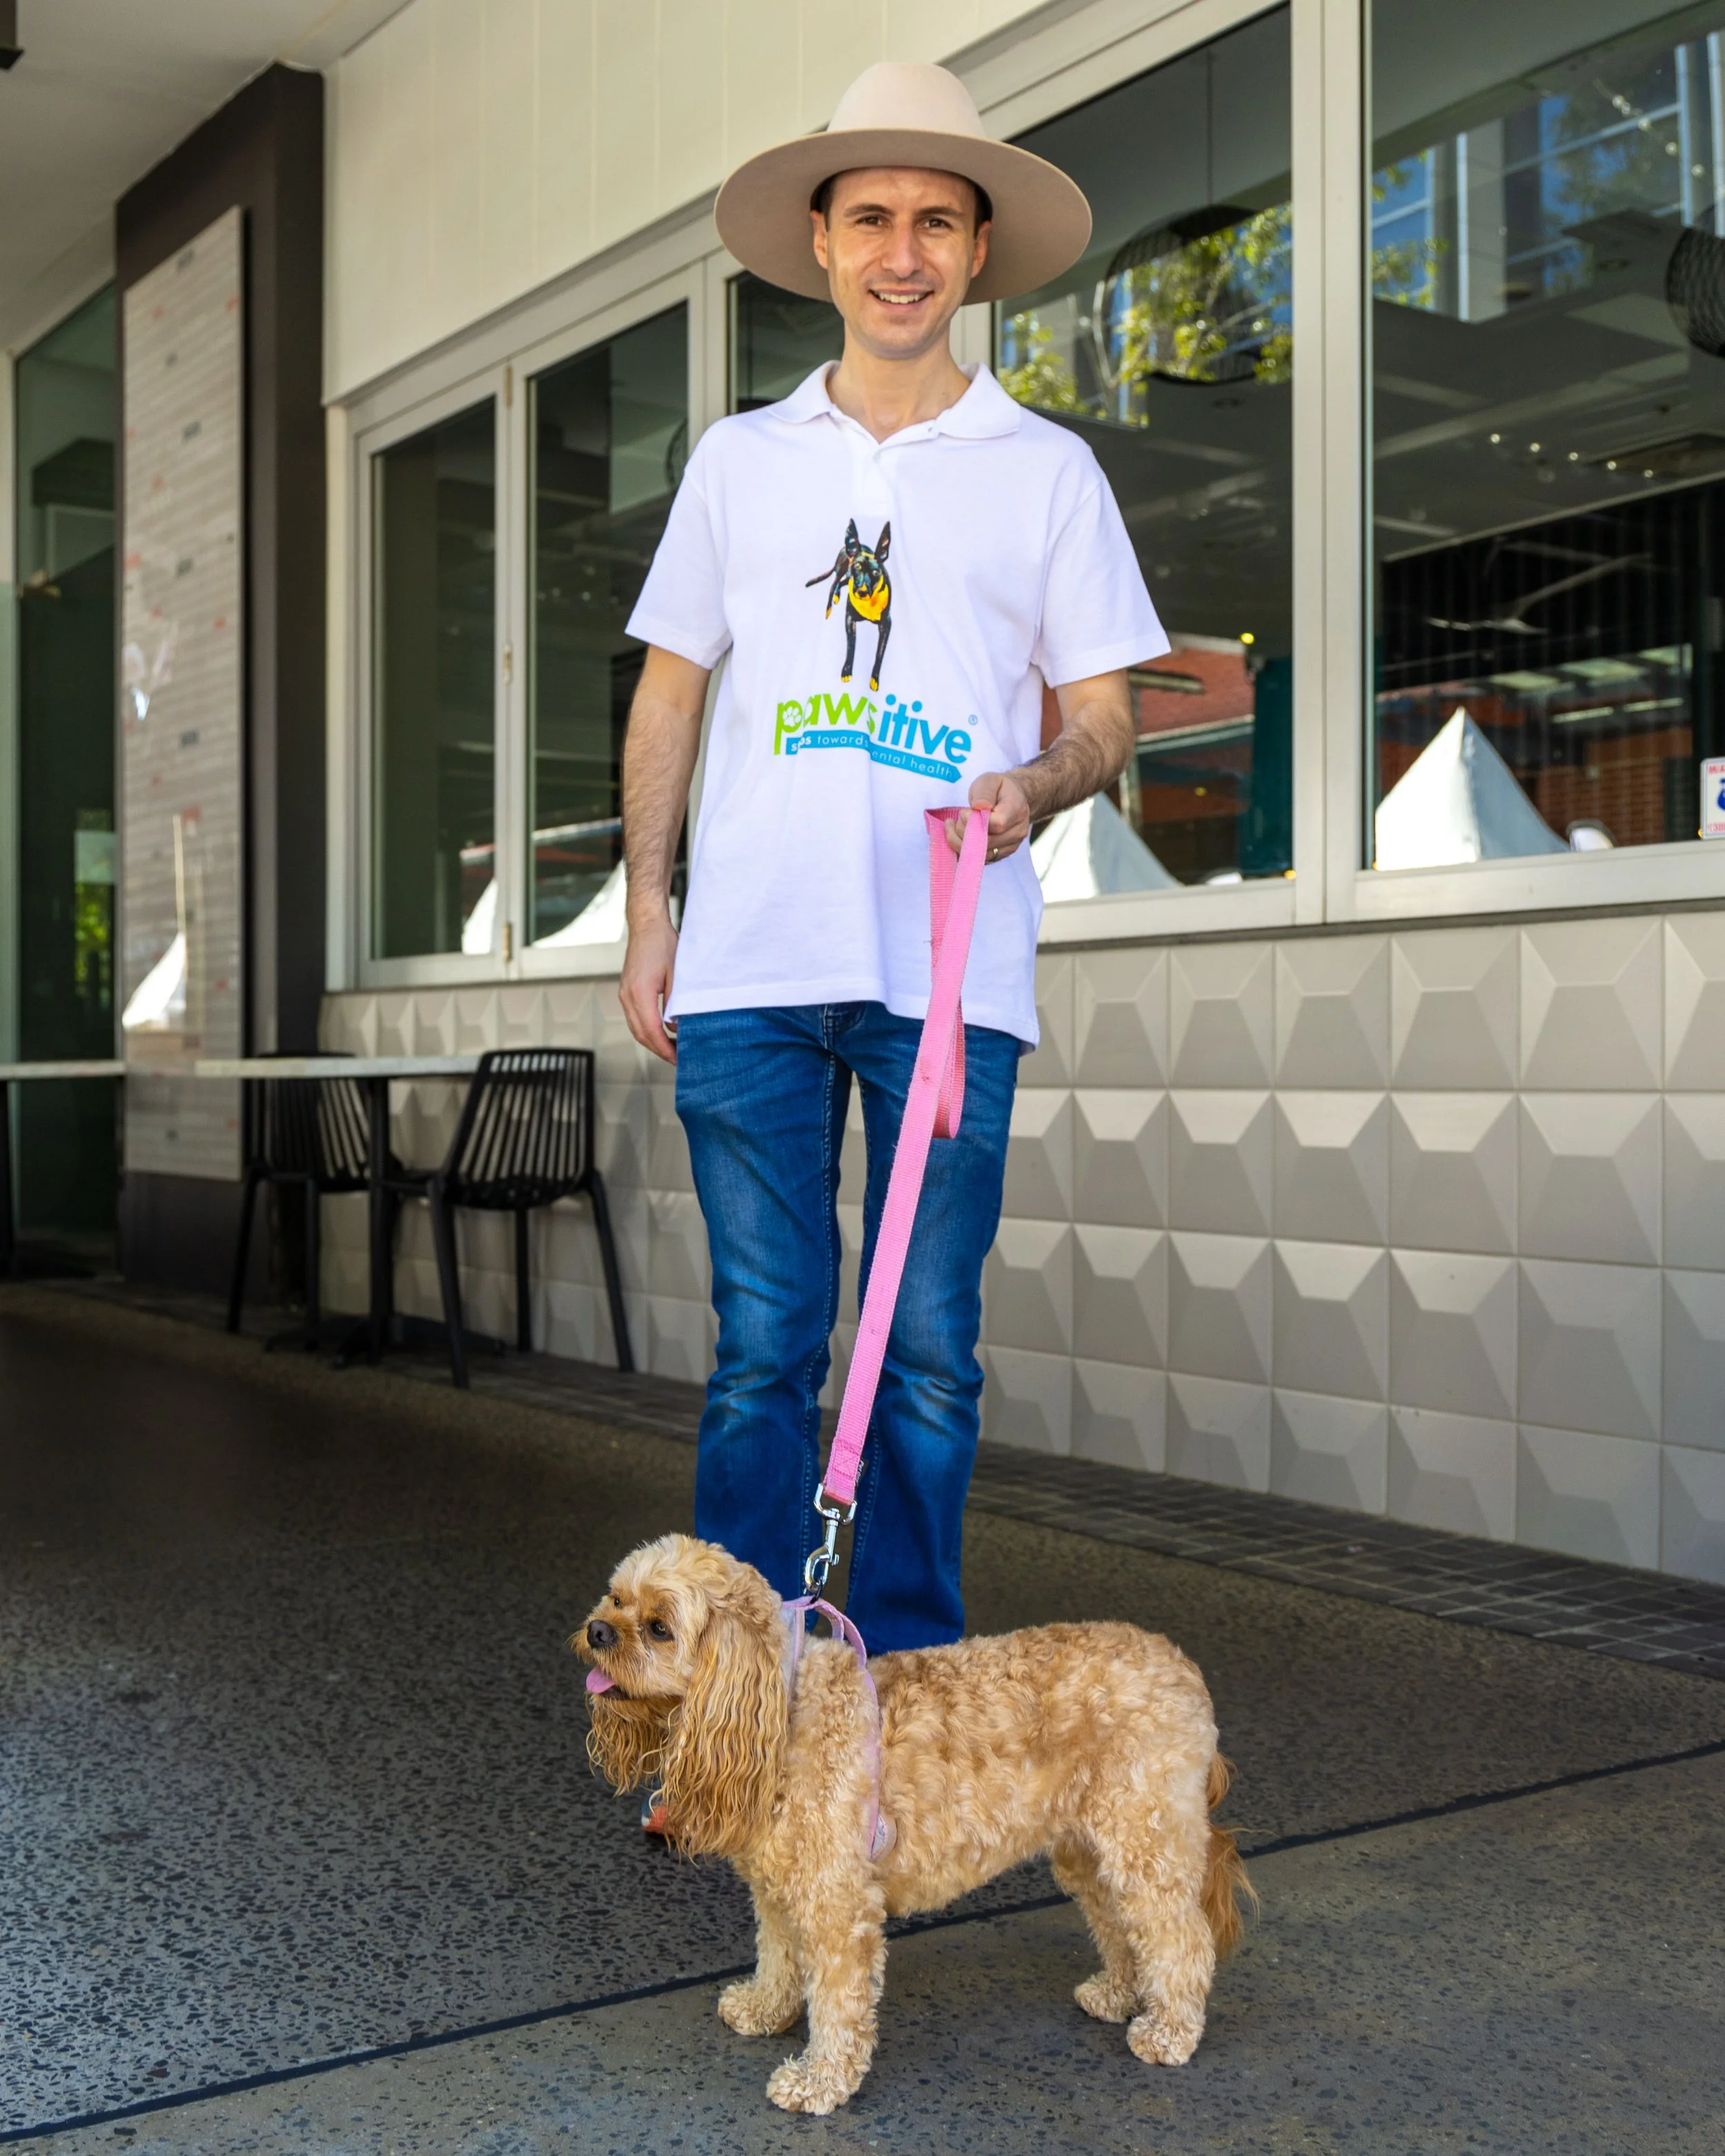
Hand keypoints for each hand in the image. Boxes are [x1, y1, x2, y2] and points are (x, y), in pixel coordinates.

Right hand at [620, 911, 679, 1062]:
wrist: (646, 926)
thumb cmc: (663, 945)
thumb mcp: (678, 975)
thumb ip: (676, 1003)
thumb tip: (676, 1027)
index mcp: (640, 992)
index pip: (651, 1031)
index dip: (665, 1048)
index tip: (678, 1059)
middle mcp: (627, 996)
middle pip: (641, 1034)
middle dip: (659, 1050)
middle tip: (678, 1060)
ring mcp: (624, 994)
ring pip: (636, 1028)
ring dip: (653, 1042)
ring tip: (672, 1049)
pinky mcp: (626, 991)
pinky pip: (635, 1018)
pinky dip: (647, 1030)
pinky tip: (662, 1033)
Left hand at [949, 769, 1032, 860]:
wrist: (1013, 799)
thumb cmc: (999, 788)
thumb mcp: (990, 780)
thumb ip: (984, 793)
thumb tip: (978, 807)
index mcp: (1017, 810)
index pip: (998, 824)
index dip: (975, 821)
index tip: (963, 811)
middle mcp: (1017, 831)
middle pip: (987, 842)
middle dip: (964, 831)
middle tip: (955, 819)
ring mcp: (1011, 846)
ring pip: (982, 855)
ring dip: (960, 843)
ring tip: (952, 827)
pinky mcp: (1001, 854)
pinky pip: (980, 859)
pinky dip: (964, 850)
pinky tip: (958, 836)